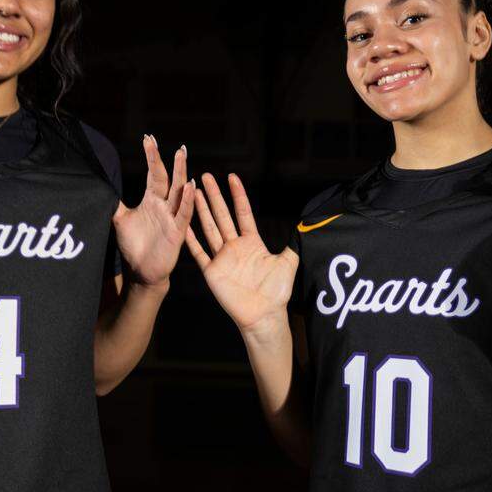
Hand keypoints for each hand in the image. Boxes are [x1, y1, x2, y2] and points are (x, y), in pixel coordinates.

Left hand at [112, 135, 195, 287]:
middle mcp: (164, 206)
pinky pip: (183, 214)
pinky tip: (191, 187)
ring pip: (180, 193)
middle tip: (179, 146)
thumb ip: (114, 203)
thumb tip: (101, 187)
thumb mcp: (120, 220)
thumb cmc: (133, 245)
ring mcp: (172, 218)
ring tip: (184, 157)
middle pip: (171, 179)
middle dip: (173, 162)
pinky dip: (188, 200)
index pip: (154, 174)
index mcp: (152, 201)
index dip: (151, 157)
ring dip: (183, 174)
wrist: (140, 271)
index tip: (148, 138)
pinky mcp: (176, 232)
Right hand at [185, 173, 298, 334]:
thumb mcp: (288, 263)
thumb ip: (294, 244)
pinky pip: (200, 253)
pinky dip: (192, 240)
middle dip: (214, 196)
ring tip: (193, 192)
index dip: (237, 195)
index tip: (232, 177)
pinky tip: (184, 226)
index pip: (243, 212)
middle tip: (205, 176)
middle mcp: (235, 247)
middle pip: (222, 215)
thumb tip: (307, 227)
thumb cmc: (277, 292)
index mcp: (252, 242)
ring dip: (201, 211)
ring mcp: (222, 258)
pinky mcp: (212, 271)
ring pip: (209, 228)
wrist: (264, 314)